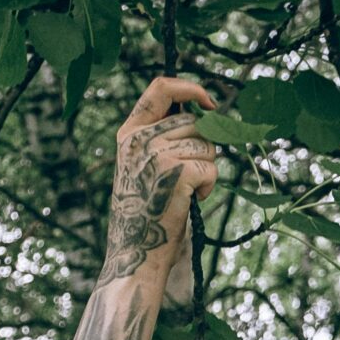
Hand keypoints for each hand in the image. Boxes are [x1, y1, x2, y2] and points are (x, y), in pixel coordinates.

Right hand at [100, 75, 218, 285]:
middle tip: (189, 176)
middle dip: (203, 147)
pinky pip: (210, 166)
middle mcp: (139, 139)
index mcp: (129, 132)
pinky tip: (192, 199)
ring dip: (206, 168)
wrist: (137, 250)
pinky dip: (209, 184)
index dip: (190, 88)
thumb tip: (206, 113)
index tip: (209, 102)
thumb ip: (162, 136)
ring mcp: (156, 154)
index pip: (161, 88)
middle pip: (194, 122)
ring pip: (206, 144)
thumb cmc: (147, 210)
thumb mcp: (143, 165)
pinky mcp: (176, 171)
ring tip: (186, 191)